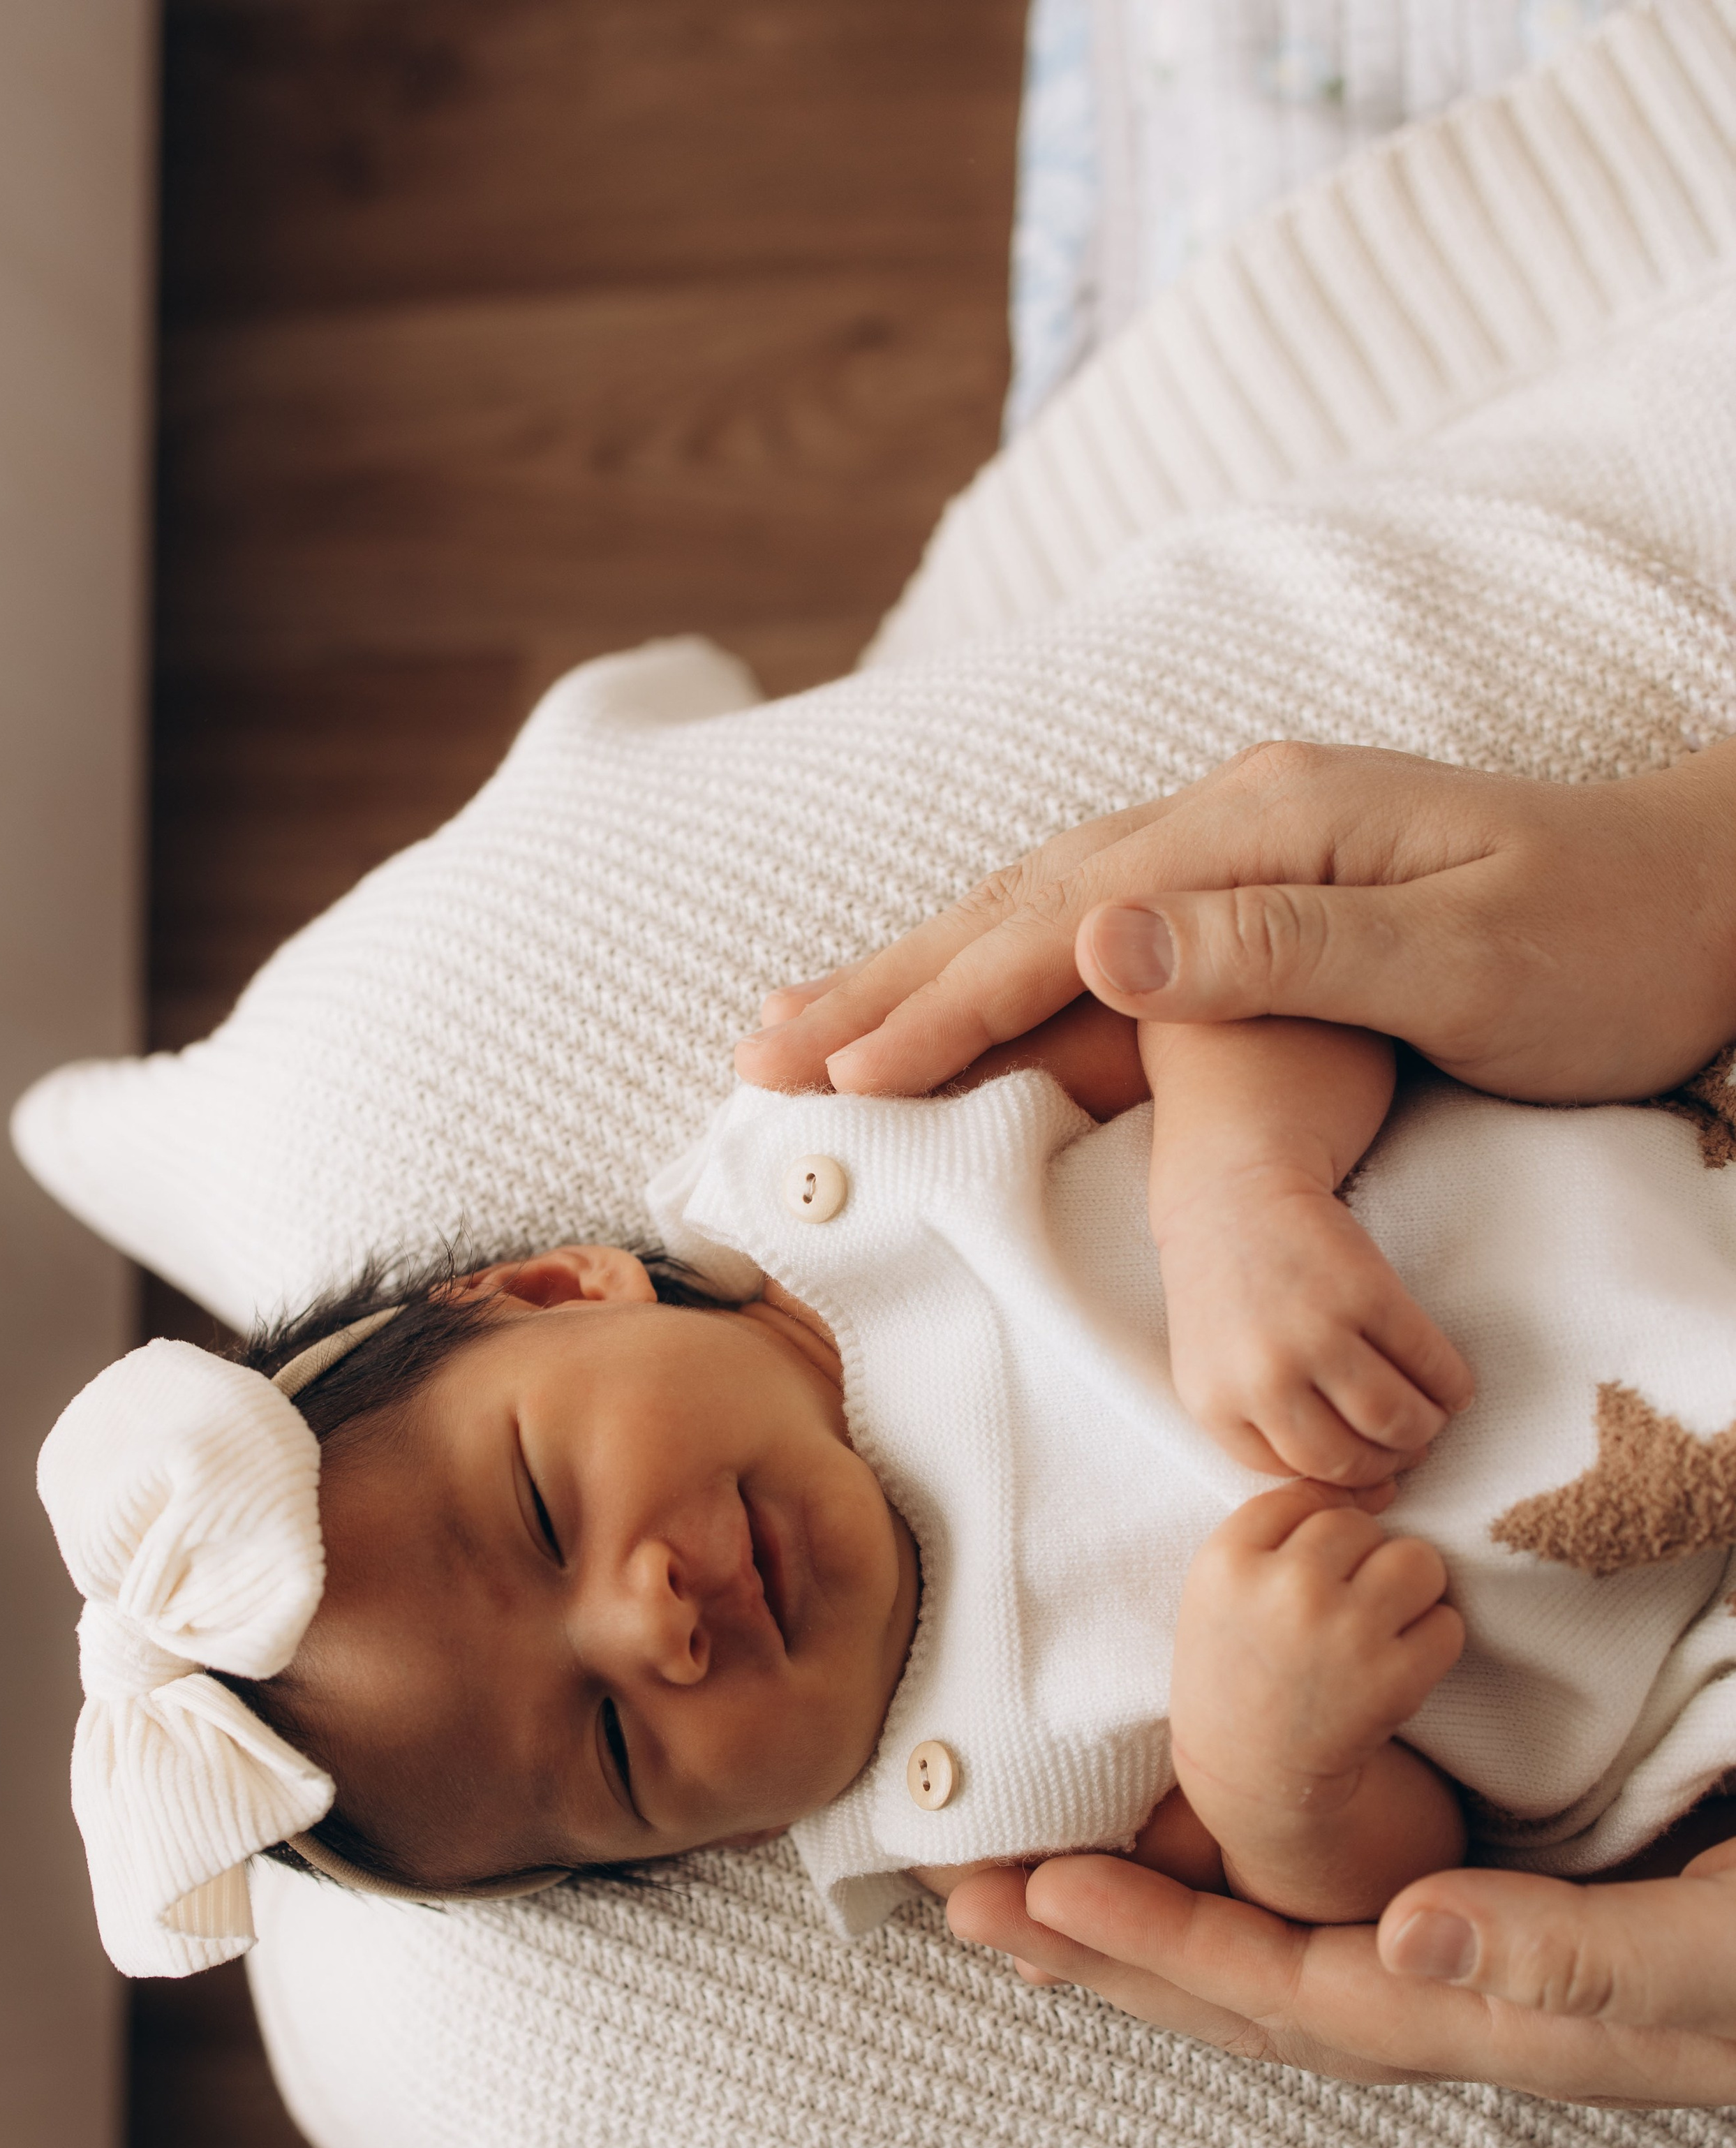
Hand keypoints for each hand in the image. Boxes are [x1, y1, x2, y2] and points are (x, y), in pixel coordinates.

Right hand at [734, 740, 1735, 1105]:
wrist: (1708, 893)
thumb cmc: (1604, 943)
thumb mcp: (1458, 959)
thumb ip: (1275, 949)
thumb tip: (1096, 935)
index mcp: (1262, 831)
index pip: (1062, 926)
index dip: (940, 1003)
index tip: (837, 1072)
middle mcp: (1233, 822)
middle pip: (1021, 903)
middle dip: (886, 982)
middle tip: (760, 1051)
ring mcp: (1244, 850)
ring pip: (1044, 910)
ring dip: (923, 969)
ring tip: (811, 1020)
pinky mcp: (1261, 891)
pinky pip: (1097, 931)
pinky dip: (1005, 969)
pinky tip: (960, 993)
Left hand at [945, 1818, 1735, 2104]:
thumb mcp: (1707, 1951)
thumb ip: (1566, 1957)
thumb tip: (1396, 1939)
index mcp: (1483, 2019)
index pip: (1281, 1989)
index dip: (1158, 1940)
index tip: (1040, 1891)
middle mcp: (1452, 2007)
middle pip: (1241, 1993)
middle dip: (1102, 1952)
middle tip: (967, 1904)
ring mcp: (1468, 1979)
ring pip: (1270, 1960)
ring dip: (1147, 1927)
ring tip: (1030, 1893)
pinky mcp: (1490, 1933)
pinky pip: (1323, 1925)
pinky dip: (1237, 1898)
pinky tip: (1197, 1869)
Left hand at [1157, 1173, 1470, 1484]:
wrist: (1231, 1196)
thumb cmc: (1229, 1295)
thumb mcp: (1217, 1373)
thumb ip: (1266, 1432)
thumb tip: (1365, 1494)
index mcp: (1218, 1405)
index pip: (1299, 1475)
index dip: (1348, 1479)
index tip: (1374, 1471)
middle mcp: (1263, 1376)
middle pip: (1351, 1458)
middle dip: (1392, 1463)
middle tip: (1409, 1448)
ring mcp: (1316, 1332)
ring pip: (1394, 1419)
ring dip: (1425, 1429)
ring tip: (1430, 1418)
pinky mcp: (1366, 1292)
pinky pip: (1428, 1362)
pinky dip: (1452, 1385)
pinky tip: (1452, 1387)